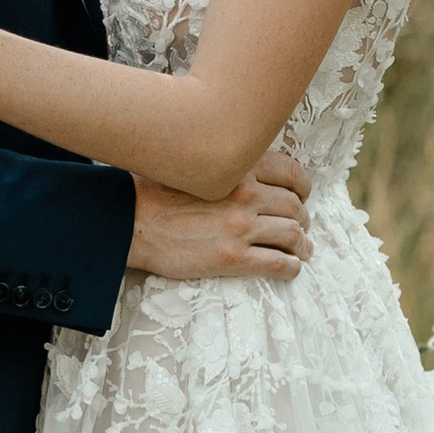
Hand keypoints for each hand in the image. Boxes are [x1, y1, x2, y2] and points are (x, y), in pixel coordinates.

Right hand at [125, 147, 310, 283]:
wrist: (131, 221)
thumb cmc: (156, 192)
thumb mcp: (196, 164)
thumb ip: (226, 166)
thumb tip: (248, 173)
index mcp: (238, 168)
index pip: (290, 173)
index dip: (302, 187)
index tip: (301, 196)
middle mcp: (245, 194)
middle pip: (294, 206)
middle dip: (302, 219)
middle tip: (300, 227)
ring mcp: (240, 227)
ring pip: (292, 235)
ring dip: (302, 245)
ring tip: (301, 250)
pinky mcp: (233, 258)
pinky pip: (278, 264)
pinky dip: (291, 267)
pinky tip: (290, 268)